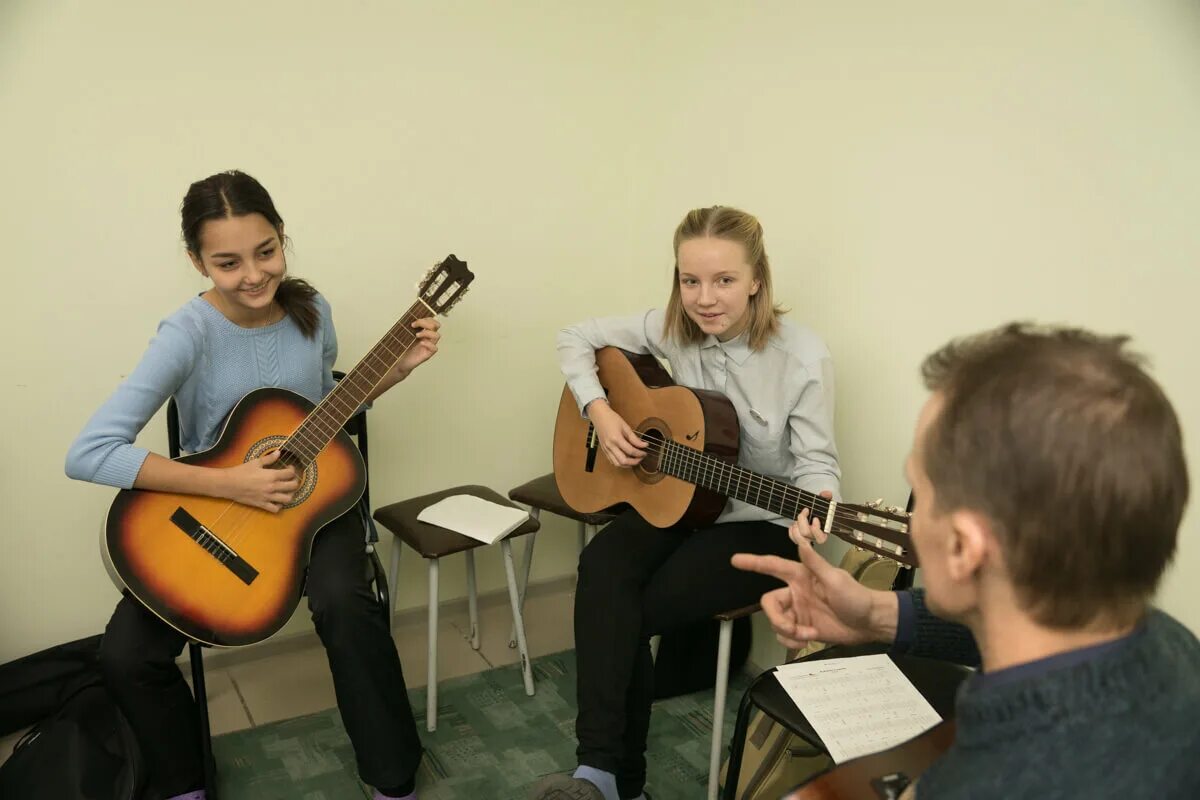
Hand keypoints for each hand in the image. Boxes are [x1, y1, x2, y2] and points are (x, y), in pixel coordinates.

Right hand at [221, 449, 299, 512]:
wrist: (228, 484)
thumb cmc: (241, 471)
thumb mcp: (256, 462)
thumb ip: (269, 458)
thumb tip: (279, 452)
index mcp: (271, 475)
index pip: (290, 474)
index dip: (292, 470)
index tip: (289, 467)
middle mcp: (272, 487)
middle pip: (292, 486)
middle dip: (295, 482)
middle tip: (291, 479)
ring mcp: (267, 497)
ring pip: (287, 499)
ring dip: (290, 494)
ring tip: (287, 491)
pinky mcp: (261, 504)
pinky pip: (275, 509)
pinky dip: (279, 506)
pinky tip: (277, 500)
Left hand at [391, 317, 440, 380]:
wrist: (400, 363)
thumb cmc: (402, 350)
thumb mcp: (404, 336)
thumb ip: (409, 328)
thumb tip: (406, 319)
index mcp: (424, 332)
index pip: (431, 321)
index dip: (425, 319)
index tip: (413, 322)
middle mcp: (428, 338)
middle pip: (436, 325)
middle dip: (427, 323)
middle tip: (415, 325)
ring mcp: (429, 346)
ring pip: (437, 336)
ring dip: (427, 333)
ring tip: (417, 335)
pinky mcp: (428, 354)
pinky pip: (435, 348)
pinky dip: (429, 344)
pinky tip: (421, 343)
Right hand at [587, 398, 647, 466]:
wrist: (599, 416)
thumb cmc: (611, 419)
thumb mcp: (625, 426)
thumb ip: (634, 438)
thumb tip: (643, 445)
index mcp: (616, 438)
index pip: (630, 451)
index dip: (640, 453)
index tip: (645, 451)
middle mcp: (610, 446)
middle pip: (623, 461)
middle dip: (634, 462)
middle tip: (641, 458)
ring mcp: (606, 449)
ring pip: (617, 464)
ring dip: (627, 465)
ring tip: (634, 460)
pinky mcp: (604, 450)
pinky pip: (612, 461)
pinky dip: (620, 463)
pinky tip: (626, 459)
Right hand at [731, 515, 895, 648]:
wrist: (868, 624)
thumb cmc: (856, 597)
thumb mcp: (836, 579)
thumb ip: (816, 563)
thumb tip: (801, 543)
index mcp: (801, 576)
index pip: (772, 566)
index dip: (753, 562)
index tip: (735, 560)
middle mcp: (795, 592)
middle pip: (768, 602)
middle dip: (776, 618)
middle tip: (792, 628)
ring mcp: (798, 611)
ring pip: (775, 621)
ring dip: (788, 631)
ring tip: (808, 634)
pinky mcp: (802, 628)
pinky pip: (784, 635)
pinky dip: (793, 640)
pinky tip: (810, 638)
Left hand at [791, 490, 833, 545]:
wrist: (812, 513)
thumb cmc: (819, 511)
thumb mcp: (823, 503)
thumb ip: (826, 498)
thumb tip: (827, 493)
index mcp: (824, 532)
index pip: (821, 538)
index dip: (816, 530)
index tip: (815, 519)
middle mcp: (815, 537)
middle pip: (806, 535)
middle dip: (803, 522)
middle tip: (804, 512)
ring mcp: (806, 538)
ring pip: (798, 538)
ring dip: (796, 526)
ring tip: (798, 519)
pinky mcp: (798, 538)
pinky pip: (793, 538)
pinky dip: (791, 531)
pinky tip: (794, 524)